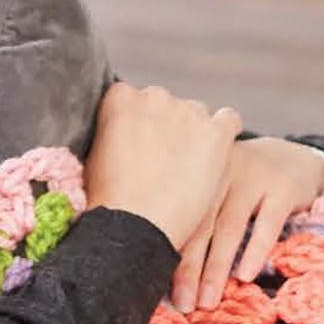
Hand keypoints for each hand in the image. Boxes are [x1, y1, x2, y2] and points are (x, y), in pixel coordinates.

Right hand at [83, 82, 241, 250]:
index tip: (139, 150)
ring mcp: (188, 111)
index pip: (134, 100)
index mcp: (120, 97)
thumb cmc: (109, 202)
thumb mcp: (95, 157)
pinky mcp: (215, 133)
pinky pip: (228, 119)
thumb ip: (112, 133)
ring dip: (194, 135)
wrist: (135, 228)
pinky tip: (217, 156)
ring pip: (196, 114)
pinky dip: (224, 133)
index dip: (139, 127)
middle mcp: (155, 95)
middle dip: (166, 130)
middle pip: (167, 106)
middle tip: (163, 167)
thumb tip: (122, 136)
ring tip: (187, 173)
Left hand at [174, 135, 323, 313]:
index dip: (166, 252)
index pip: (176, 215)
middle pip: (200, 225)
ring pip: (229, 228)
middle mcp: (221, 170)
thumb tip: (163, 265)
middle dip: (189, 269)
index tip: (157, 287)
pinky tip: (245, 277)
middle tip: (183, 305)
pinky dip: (255, 252)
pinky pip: (267, 225)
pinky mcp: (283, 187)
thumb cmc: (245, 186)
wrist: (297, 159)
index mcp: (196, 171)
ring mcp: (254, 176)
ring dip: (217, 269)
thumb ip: (192, 213)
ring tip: (208, 302)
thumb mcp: (215, 188)